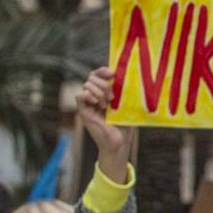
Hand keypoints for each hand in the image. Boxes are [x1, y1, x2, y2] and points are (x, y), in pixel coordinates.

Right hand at [76, 66, 132, 180]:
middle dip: (103, 84)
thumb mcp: (128, 104)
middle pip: (92, 77)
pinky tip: (97, 103)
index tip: (112, 73)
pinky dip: (87, 95)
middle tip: (113, 97)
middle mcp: (96, 95)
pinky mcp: (83, 111)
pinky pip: (79, 96)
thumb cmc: (126, 125)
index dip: (103, 70)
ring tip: (106, 104)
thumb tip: (132, 76)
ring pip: (86, 84)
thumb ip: (126, 91)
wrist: (119, 142)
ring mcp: (89, 103)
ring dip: (98, 91)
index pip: (100, 74)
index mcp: (107, 91)